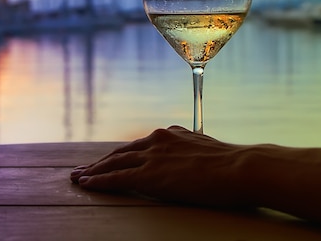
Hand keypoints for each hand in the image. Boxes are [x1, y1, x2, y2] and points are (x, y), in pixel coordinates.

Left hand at [71, 126, 253, 207]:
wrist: (242, 167)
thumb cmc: (233, 164)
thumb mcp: (208, 151)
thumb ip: (191, 152)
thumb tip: (190, 159)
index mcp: (171, 135)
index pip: (138, 146)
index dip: (120, 154)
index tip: (108, 160)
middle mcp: (158, 140)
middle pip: (120, 152)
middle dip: (100, 162)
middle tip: (83, 170)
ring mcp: (153, 156)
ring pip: (114, 163)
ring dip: (94, 171)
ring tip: (78, 178)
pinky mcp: (151, 175)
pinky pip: (118, 178)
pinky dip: (100, 181)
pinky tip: (87, 184)